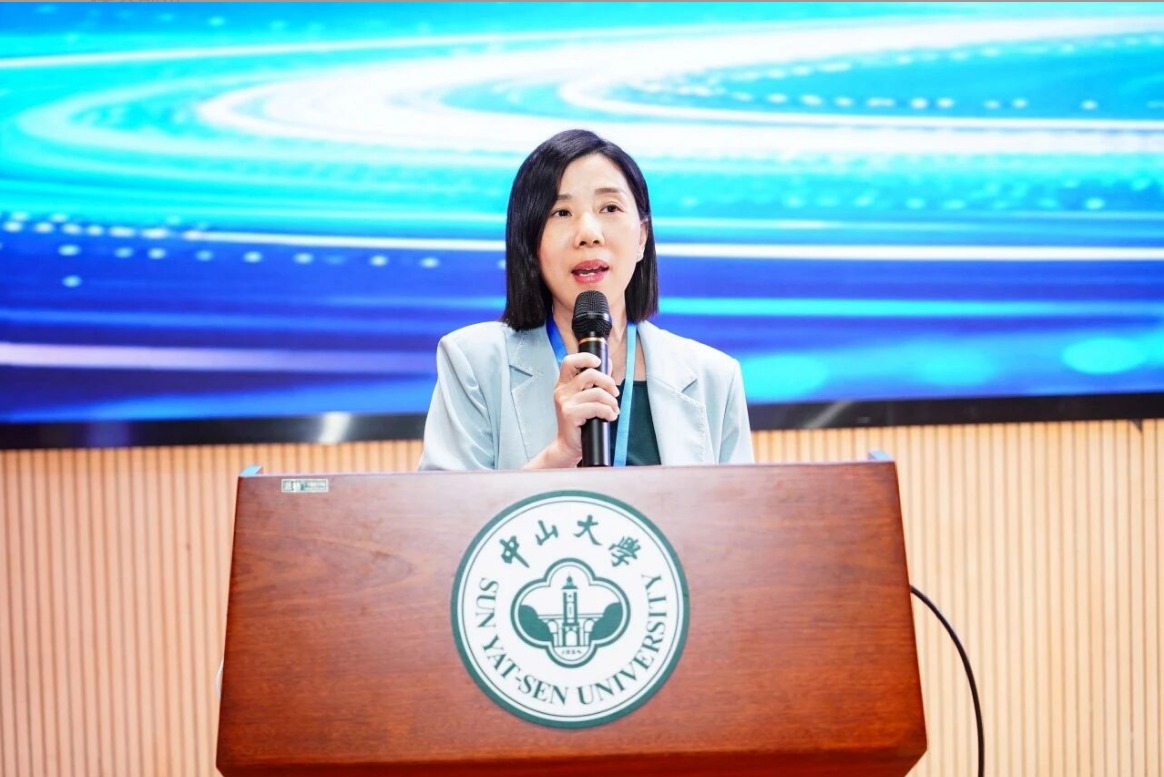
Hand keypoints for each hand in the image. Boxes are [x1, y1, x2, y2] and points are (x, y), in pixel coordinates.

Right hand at [529, 352, 619, 467]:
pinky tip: (610, 417)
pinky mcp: (570, 414)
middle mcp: (562, 390)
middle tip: (615, 393)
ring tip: (614, 410)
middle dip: (609, 382)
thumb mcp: (585, 398)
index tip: (599, 362)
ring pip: (597, 393)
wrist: (568, 445)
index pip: (569, 361)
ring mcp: (564, 402)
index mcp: (564, 383)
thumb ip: (595, 381)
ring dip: (611, 402)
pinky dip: (608, 412)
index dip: (585, 358)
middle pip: (590, 374)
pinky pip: (596, 407)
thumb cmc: (579, 422)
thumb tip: (607, 362)